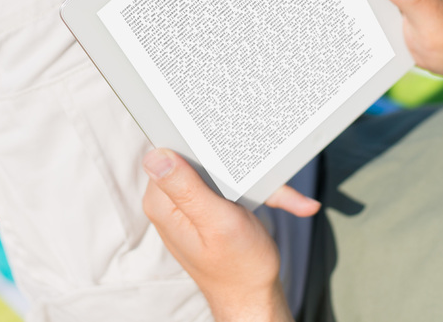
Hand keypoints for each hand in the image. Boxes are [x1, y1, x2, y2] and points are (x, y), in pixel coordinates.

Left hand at [142, 149, 317, 321]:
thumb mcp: (216, 223)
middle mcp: (170, 202)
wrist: (253, 296)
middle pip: (199, 159)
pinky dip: (257, 191)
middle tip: (263, 177)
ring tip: (283, 193)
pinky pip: (229, 185)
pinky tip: (287, 200)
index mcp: (164, 203)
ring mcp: (188, 204)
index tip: (228, 150)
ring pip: (219, 170)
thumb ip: (187, 188)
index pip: (172, 152)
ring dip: (252, 179)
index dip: (201, 146)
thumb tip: (156, 156)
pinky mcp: (205, 207)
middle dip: (236, 164)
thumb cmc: (238, 268)